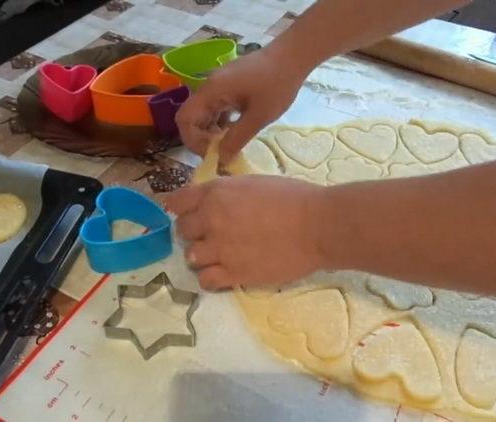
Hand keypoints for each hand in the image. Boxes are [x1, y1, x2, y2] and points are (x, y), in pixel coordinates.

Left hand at [166, 175, 325, 288]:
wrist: (317, 226)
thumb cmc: (294, 198)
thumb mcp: (253, 183)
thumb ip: (227, 193)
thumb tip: (214, 203)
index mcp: (216, 192)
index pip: (177, 201)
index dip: (183, 208)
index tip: (191, 214)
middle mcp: (211, 219)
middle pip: (182, 231)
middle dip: (195, 233)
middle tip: (213, 235)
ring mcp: (220, 249)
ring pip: (190, 257)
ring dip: (202, 256)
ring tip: (221, 256)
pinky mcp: (233, 274)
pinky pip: (205, 280)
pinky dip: (211, 278)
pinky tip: (225, 272)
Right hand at [176, 48, 306, 164]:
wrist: (292, 56)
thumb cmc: (277, 84)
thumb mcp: (259, 116)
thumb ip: (237, 138)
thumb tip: (221, 159)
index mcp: (212, 91)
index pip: (185, 119)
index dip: (192, 140)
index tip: (213, 154)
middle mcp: (209, 86)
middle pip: (191, 117)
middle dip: (202, 138)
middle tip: (222, 152)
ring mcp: (218, 84)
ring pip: (203, 113)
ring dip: (212, 131)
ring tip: (230, 144)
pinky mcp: (228, 85)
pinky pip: (215, 107)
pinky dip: (220, 122)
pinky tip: (236, 130)